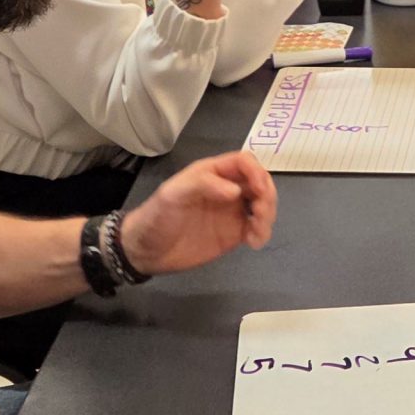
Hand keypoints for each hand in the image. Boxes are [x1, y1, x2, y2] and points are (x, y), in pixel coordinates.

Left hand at [122, 151, 275, 274]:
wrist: (145, 251)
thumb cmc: (156, 217)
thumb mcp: (172, 194)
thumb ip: (203, 185)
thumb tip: (236, 191)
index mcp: (212, 173)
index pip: (244, 163)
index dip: (256, 172)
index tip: (259, 190)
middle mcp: (226, 189)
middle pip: (259, 182)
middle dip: (267, 195)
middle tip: (260, 213)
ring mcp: (231, 212)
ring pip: (263, 204)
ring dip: (269, 214)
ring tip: (257, 231)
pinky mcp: (234, 234)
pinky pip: (257, 228)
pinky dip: (263, 232)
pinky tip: (254, 242)